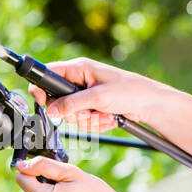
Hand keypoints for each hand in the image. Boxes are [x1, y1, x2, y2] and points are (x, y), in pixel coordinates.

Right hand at [26, 58, 161, 133]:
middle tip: (87, 113)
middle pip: (58, 100)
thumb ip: (72, 103)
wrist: (150, 104)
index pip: (49, 74)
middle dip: (73, 112)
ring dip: (87, 120)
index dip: (42, 88)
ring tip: (104, 115)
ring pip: (71, 114)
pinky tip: (109, 119)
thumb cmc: (129, 91)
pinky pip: (84, 120)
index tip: (43, 103)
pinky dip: (96, 123)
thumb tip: (51, 110)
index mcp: (79, 68)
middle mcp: (80, 80)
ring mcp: (86, 95)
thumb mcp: (98, 97)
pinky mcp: (93, 107)